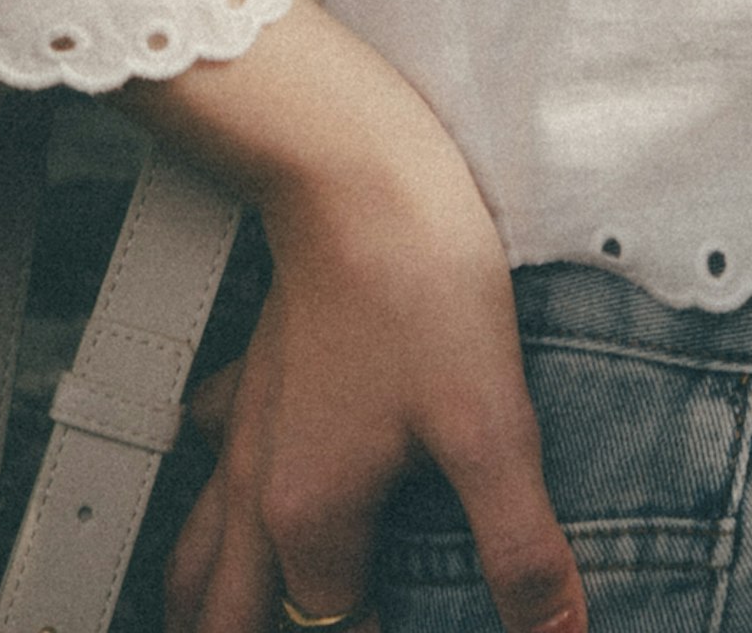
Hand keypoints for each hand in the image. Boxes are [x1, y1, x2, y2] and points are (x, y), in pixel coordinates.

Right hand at [135, 2, 582, 632]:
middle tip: (328, 624)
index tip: (425, 620)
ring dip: (219, 598)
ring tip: (251, 615)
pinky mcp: (255, 372)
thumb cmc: (417, 278)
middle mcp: (259, 486)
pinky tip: (243, 489)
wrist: (354, 165)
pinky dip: (215, 495)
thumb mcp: (491, 424)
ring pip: (197, 554)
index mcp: (310, 516)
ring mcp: (246, 429)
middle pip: (232, 616)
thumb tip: (555, 630)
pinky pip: (209, 452)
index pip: (328, 629)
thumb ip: (519, 546)